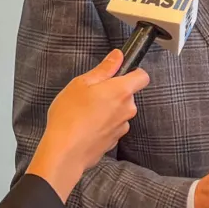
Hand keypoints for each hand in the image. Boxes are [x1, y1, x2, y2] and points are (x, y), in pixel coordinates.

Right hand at [26, 49, 149, 201]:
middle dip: (113, 92)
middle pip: (128, 94)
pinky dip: (103, 124)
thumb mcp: (81, 84)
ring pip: (120, 111)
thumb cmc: (69, 116)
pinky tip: (86, 126)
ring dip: (108, 110)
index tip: (118, 73)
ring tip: (85, 113)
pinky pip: (113, 126)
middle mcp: (128, 108)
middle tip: (91, 95)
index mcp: (122, 91)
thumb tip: (118, 56)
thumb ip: (104, 69)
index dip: (133, 72)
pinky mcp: (115, 140)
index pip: (142, 76)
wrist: (65, 152)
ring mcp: (123, 125)